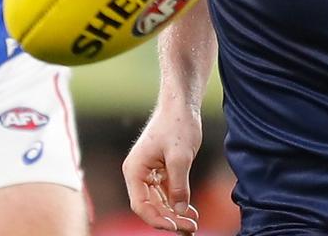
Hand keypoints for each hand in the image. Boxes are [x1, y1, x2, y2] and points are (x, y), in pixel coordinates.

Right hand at [122, 107, 201, 232]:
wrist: (181, 105)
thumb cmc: (177, 124)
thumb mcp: (180, 156)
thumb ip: (179, 185)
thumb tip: (180, 211)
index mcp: (134, 170)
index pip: (140, 205)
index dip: (158, 220)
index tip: (177, 226)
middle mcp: (137, 174)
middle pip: (150, 207)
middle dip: (169, 219)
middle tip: (191, 229)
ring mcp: (148, 173)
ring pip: (158, 202)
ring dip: (174, 214)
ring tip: (192, 225)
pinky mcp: (160, 171)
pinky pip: (165, 193)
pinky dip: (177, 203)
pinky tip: (190, 212)